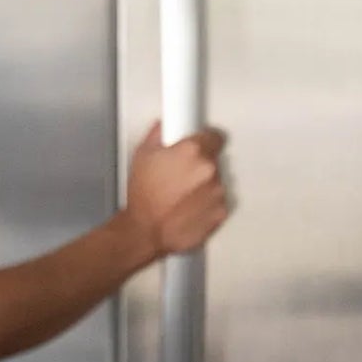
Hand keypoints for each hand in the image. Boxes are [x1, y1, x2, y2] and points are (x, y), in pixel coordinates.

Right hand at [124, 121, 229, 258]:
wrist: (144, 233)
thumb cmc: (142, 200)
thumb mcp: (141, 157)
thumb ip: (157, 135)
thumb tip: (163, 127)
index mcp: (193, 150)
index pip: (215, 136)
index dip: (205, 143)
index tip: (199, 149)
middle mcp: (209, 168)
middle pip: (215, 160)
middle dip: (200, 167)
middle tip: (180, 178)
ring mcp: (217, 191)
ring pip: (217, 182)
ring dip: (204, 187)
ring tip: (181, 197)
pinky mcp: (220, 211)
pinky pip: (219, 204)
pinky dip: (207, 206)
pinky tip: (189, 210)